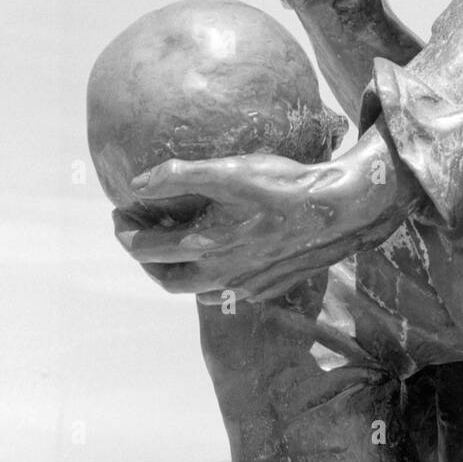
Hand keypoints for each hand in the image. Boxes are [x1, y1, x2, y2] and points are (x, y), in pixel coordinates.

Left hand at [113, 127, 422, 301]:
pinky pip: (227, 290)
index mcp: (204, 248)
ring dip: (178, 270)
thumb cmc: (284, 186)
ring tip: (177, 241)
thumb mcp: (229, 171)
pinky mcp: (268, 287)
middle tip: (142, 231)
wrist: (340, 210)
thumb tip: (138, 184)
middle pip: (165, 280)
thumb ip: (179, 176)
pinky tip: (220, 253)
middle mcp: (221, 275)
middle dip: (146, 258)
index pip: (144, 248)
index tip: (121, 211)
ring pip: (197, 290)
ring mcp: (246, 286)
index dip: (125, 229)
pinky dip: (211, 276)